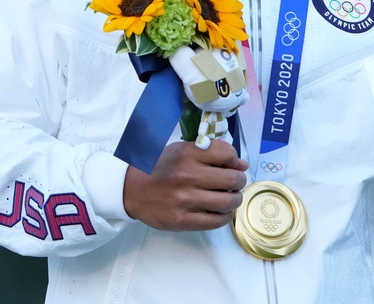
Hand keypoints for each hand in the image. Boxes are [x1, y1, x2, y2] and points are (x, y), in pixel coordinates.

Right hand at [122, 140, 248, 230]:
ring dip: (235, 200)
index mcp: (187, 154)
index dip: (234, 160)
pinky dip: (224, 216)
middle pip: (232, 179)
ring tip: (230, 198)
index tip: (230, 164)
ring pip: (228, 202)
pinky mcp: (181, 220)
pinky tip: (220, 211)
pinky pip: (216, 221)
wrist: (131, 190)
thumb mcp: (182, 152)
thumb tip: (242, 165)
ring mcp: (184, 200)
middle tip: (234, 183)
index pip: (227, 154)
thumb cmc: (160, 168)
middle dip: (239, 181)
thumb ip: (211, 154)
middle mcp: (186, 175)